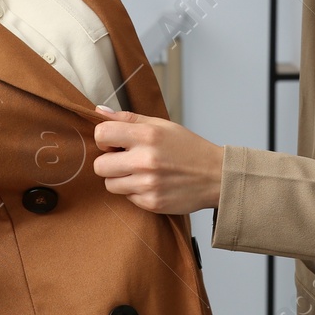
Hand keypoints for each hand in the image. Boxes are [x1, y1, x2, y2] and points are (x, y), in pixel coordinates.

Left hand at [92, 106, 224, 213]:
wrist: (215, 176)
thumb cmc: (188, 148)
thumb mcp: (162, 125)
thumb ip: (128, 118)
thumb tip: (99, 111)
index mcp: (147, 135)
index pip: (101, 134)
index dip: (104, 139)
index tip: (114, 143)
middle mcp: (145, 160)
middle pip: (99, 165)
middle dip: (109, 162)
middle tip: (125, 160)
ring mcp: (148, 184)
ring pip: (110, 184)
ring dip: (120, 179)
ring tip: (139, 173)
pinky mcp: (151, 203)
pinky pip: (127, 198)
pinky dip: (135, 191)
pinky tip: (151, 184)